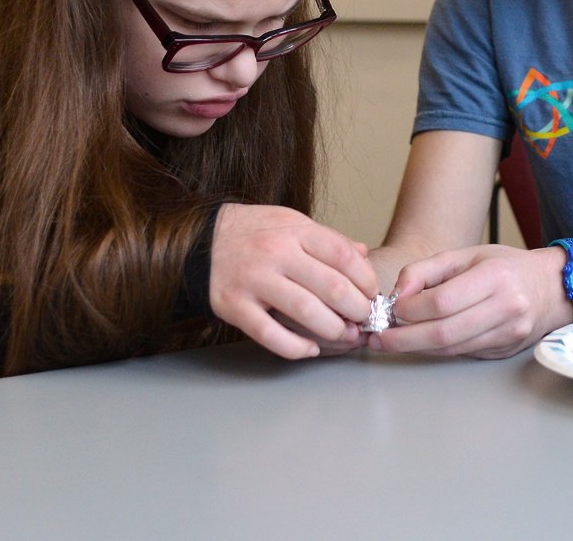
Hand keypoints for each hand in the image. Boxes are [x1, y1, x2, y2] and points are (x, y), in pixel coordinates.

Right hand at [209, 204, 376, 359]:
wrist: (202, 240)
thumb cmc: (255, 233)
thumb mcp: (292, 223)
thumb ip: (327, 239)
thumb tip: (363, 255)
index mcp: (294, 230)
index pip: (343, 255)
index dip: (365, 279)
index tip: (371, 293)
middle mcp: (276, 253)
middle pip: (331, 287)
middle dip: (357, 309)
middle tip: (364, 319)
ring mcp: (254, 280)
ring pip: (306, 313)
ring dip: (334, 330)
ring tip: (345, 335)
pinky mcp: (234, 306)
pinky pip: (271, 334)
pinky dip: (296, 347)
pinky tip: (310, 349)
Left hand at [370, 244, 569, 358]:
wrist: (553, 288)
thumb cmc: (506, 267)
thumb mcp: (468, 254)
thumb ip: (428, 270)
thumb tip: (398, 293)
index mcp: (495, 278)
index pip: (444, 301)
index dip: (412, 308)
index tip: (393, 308)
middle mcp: (505, 308)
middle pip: (444, 332)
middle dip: (404, 339)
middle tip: (377, 339)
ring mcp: (507, 334)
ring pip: (452, 348)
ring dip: (416, 347)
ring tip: (390, 342)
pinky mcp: (504, 351)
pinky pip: (463, 353)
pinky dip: (436, 350)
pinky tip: (419, 343)